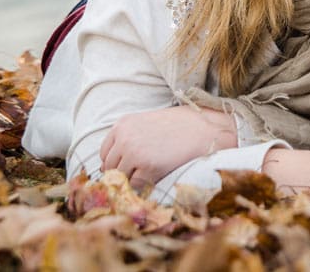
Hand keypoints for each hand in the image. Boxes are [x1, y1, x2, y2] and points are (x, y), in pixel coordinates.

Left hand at [100, 105, 237, 189]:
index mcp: (122, 125)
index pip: (104, 153)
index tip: (125, 168)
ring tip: (149, 175)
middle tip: (139, 175)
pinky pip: (136, 185)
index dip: (114, 163)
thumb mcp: (147, 124)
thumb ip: (128, 139)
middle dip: (122, 174)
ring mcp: (135, 153)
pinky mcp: (148, 167)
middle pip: (110, 168)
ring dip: (133, 180)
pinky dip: (143, 186)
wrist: (204, 128)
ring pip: (121, 178)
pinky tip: (156, 177)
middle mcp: (124, 138)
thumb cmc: (179, 126)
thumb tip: (110, 167)